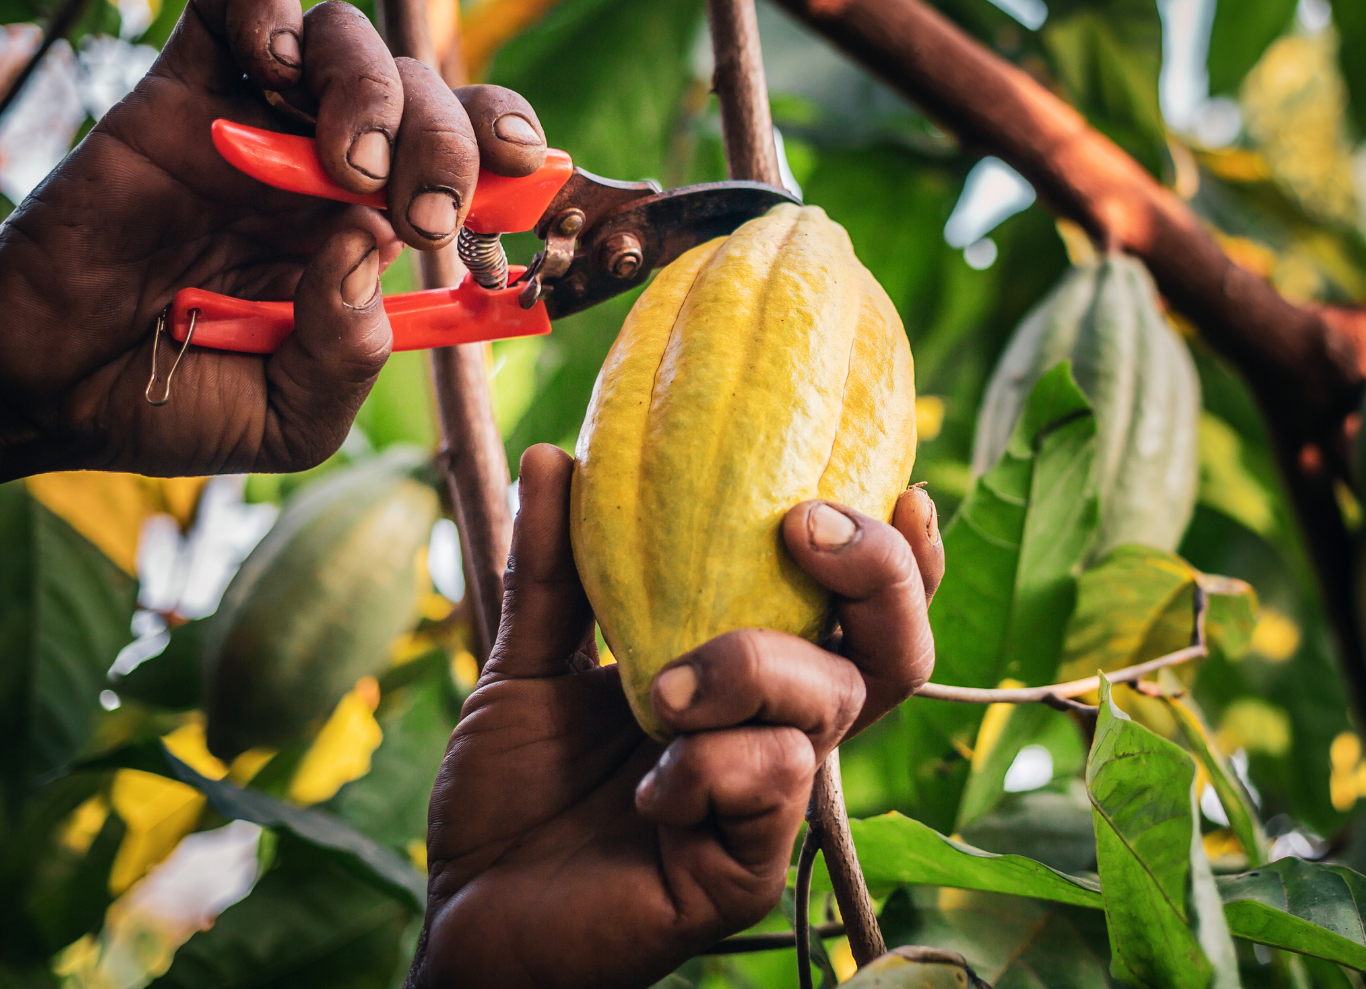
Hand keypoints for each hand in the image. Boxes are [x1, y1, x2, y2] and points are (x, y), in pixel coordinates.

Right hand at [0, 0, 548, 490]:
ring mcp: (257, 124)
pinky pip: (237, 7)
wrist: (49, 391)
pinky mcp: (177, 94)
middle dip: (451, 140)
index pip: (472, 160)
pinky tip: (276, 75)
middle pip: (427, 94)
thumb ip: (350, 352)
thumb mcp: (294, 415)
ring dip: (374, 88)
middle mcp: (329, 166)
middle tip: (425, 210)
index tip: (535, 177)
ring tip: (351, 165)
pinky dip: (272, 18)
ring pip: (347, 39)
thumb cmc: (180, 401)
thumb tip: (371, 244)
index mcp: (375, 230)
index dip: (513, 150)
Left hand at [408, 444, 942, 988]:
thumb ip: (553, 567)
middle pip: (896, 651)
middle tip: (802, 530)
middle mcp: (779, 734)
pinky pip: (777, 781)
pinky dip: (709, 763)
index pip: (859, 612)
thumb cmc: (512, 796)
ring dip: (750, 668)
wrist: (464, 910)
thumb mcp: (529, 663)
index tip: (898, 485)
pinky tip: (648, 788)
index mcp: (750, 680)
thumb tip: (559, 456)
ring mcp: (771, 804)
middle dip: (876, 575)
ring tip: (658, 691)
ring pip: (831, 701)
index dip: (901, 555)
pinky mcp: (749, 867)